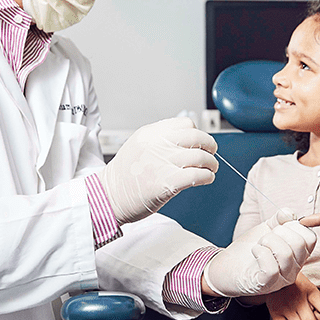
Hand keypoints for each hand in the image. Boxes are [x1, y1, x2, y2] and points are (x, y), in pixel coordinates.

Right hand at [98, 117, 217, 223]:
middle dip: (210, 146)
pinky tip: (206, 179)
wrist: (108, 196)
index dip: (197, 133)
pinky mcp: (167, 182)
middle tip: (211, 153)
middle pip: (197, 137)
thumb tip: (186, 141)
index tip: (199, 142)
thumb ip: (159, 140)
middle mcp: (157, 145)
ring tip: (211, 169)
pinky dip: (207, 176)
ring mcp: (162, 163)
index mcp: (150, 133)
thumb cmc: (123, 176)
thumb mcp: (137, 146)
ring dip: (211, 163)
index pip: (185, 123)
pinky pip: (197, 175)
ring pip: (200, 157)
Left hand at [202, 209, 317, 296]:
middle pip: (300, 243)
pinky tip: (255, 251)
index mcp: (297, 255)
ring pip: (285, 254)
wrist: (226, 268)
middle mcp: (294, 269)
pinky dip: (261, 253)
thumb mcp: (265, 230)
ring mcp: (281, 279)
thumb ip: (279, 220)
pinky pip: (272, 269)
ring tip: (259, 244)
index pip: (310, 238)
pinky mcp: (266, 285)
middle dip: (280, 232)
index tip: (279, 227)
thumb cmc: (247, 250)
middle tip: (266, 237)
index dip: (294, 226)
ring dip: (268, 241)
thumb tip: (289, 214)